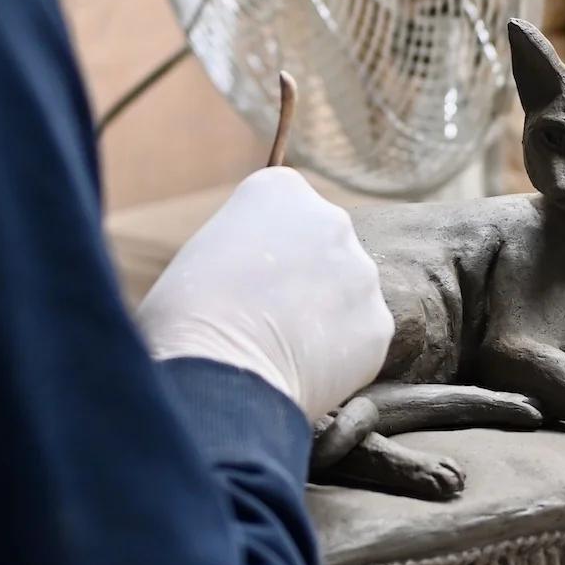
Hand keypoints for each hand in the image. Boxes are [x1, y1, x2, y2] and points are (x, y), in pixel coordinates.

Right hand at [139, 170, 391, 423]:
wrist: (218, 375)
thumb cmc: (185, 317)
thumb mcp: (201, 254)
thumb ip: (243, 247)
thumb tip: (259, 272)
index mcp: (281, 189)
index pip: (282, 209)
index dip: (262, 247)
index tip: (245, 275)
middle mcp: (331, 219)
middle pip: (322, 246)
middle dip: (303, 276)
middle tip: (267, 315)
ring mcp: (362, 272)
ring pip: (346, 292)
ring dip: (324, 315)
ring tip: (282, 347)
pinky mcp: (379, 324)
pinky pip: (360, 337)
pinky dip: (339, 355)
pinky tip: (304, 370)